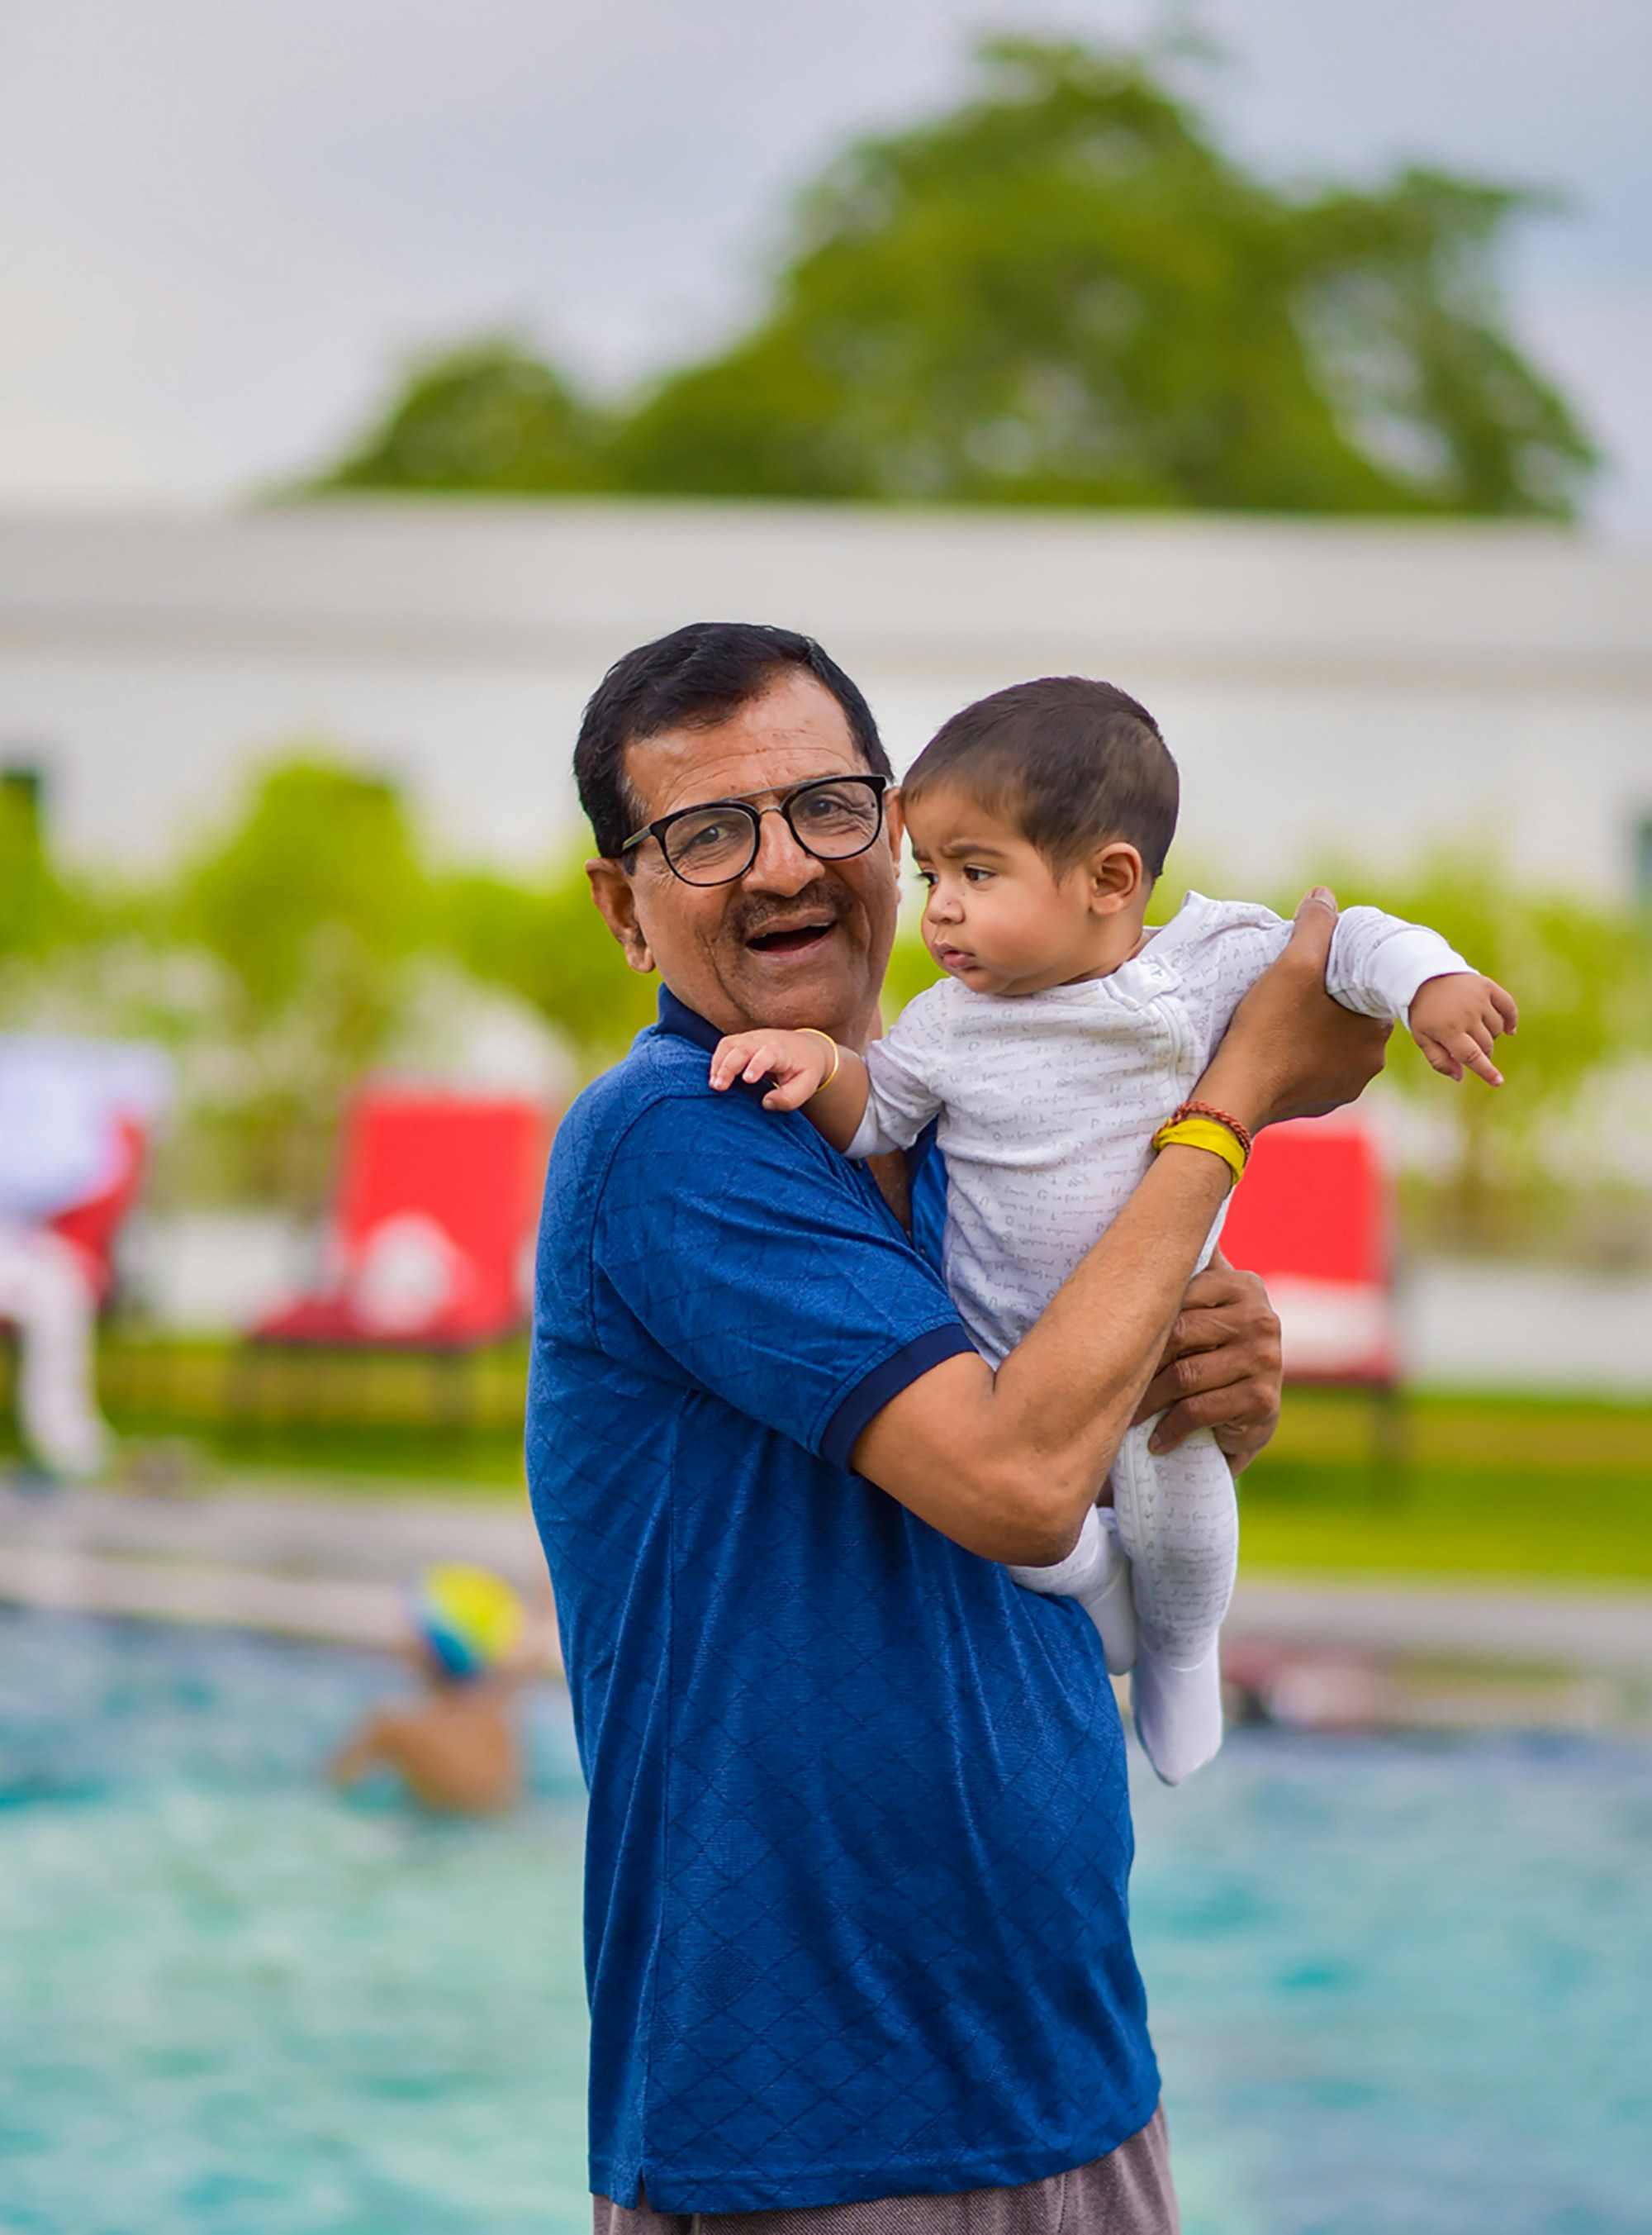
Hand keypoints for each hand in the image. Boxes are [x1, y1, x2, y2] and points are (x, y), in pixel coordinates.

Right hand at [709, 1027, 835, 1111]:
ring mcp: (750, 1038)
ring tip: (714, 1084)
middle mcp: (764, 1040)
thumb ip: (789, 1099)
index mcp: (782, 1051)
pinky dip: (716, 1061)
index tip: (748, 1080)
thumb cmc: (805, 1070)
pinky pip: (724, 1046)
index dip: (756, 1065)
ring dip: (718, 1063)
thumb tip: (766, 1103)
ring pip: (729, 1045)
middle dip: (728, 1066)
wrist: (806, 1048)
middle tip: (718, 1087)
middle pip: (742, 1048)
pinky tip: (714, 1078)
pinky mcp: (741, 1041)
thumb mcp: (806, 1087)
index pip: (768, 1054)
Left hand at [1129, 1257, 1282, 1472]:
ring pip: (1184, 1375)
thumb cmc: (1211, 1352)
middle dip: (1140, 1361)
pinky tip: (1156, 1440)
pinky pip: (1199, 1409)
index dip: (1141, 1317)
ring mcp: (1266, 1359)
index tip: (1111, 1334)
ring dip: (1147, 1400)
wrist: (1249, 1418)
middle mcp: (1261, 1317)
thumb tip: (1145, 1212)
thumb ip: (1186, 1266)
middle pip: (1178, 1334)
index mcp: (1243, 1284)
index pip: (1178, 1291)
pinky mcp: (1263, 1400)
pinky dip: (1170, 1428)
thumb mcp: (1202, 1306)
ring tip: (1126, 1414)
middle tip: (1111, 1379)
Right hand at [1198, 888, 1390, 1131]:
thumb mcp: (1293, 965)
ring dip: (1318, 1031)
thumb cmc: (1268, 1028)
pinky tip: (1279, 1047)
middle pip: (1353, 1017)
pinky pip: (1318, 1071)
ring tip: (1286, 1018)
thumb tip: (1324, 895)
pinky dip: (1302, 1058)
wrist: (1235, 1094)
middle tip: (1297, 991)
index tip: (1317, 969)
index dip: (1344, 974)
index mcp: (1375, 1031)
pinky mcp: (1320, 1104)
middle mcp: (1369, 1064)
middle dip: (1331, 1003)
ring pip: (1336, 1045)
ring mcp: (1345, 1088)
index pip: (1369, 989)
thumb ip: (1315, 926)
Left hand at [1409, 972, 1517, 1086]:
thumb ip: (1439, 1060)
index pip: (1472, 1055)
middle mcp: (1466, 1015)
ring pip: (1496, 1029)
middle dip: (1481, 1052)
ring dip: (1490, 1035)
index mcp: (1448, 1030)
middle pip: (1486, 1045)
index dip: (1486, 1071)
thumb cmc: (1425, 1013)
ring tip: (1475, 1030)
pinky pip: (1508, 1007)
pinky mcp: (1487, 986)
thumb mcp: (1422, 1038)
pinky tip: (1508, 1030)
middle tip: (1469, 1046)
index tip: (1498, 1082)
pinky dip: (1510, 1020)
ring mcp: (1478, 999)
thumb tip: (1460, 1076)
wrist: (1424, 978)